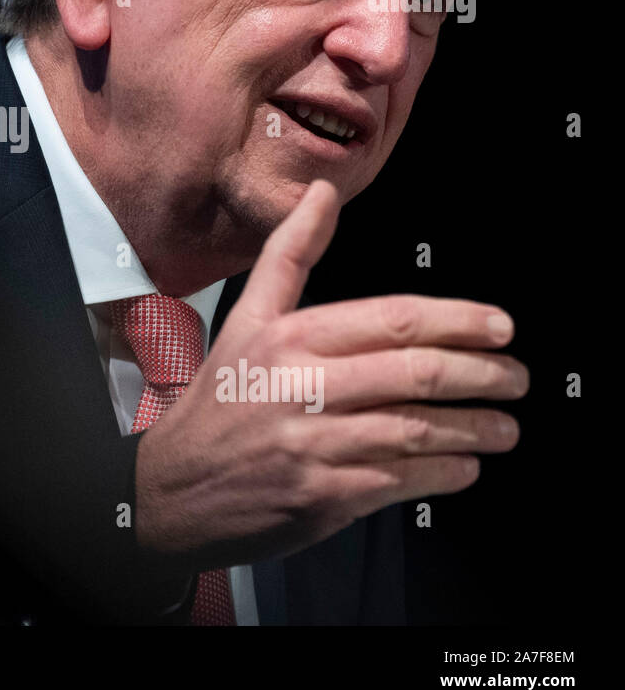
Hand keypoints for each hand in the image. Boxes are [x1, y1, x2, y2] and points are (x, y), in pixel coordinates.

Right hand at [134, 179, 527, 564]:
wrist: (174, 487)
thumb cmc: (218, 402)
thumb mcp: (245, 318)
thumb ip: (291, 254)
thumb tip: (322, 192)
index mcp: (287, 338)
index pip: (391, 320)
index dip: (457, 321)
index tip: (499, 326)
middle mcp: (301, 388)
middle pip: (415, 373)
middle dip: (483, 375)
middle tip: (516, 377)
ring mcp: (312, 445)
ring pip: (417, 430)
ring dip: (475, 429)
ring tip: (502, 427)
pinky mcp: (321, 497)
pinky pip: (402, 481)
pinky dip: (444, 474)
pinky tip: (462, 467)